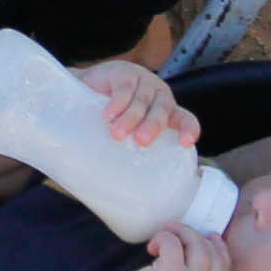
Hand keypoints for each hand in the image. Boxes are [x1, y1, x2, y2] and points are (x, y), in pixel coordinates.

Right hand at [73, 57, 200, 150]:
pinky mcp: (123, 73)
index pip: (185, 119)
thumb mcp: (123, 135)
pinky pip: (124, 88)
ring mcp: (142, 82)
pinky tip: (108, 115)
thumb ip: (124, 154)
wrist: (81, 89)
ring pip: (143, 100)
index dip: (189, 129)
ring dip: (131, 117)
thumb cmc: (107, 120)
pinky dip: (117, 103)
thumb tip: (109, 198)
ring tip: (117, 134)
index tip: (186, 142)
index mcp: (165, 113)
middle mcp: (158, 96)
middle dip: (154, 125)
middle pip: (163, 110)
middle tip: (141, 141)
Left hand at [112, 220, 232, 270]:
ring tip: (165, 233)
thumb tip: (187, 261)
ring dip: (181, 232)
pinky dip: (163, 238)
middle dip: (198, 237)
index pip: (225, 269)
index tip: (212, 238)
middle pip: (213, 253)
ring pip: (197, 244)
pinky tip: (152, 247)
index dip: (220, 250)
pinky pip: (173, 242)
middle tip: (180, 230)